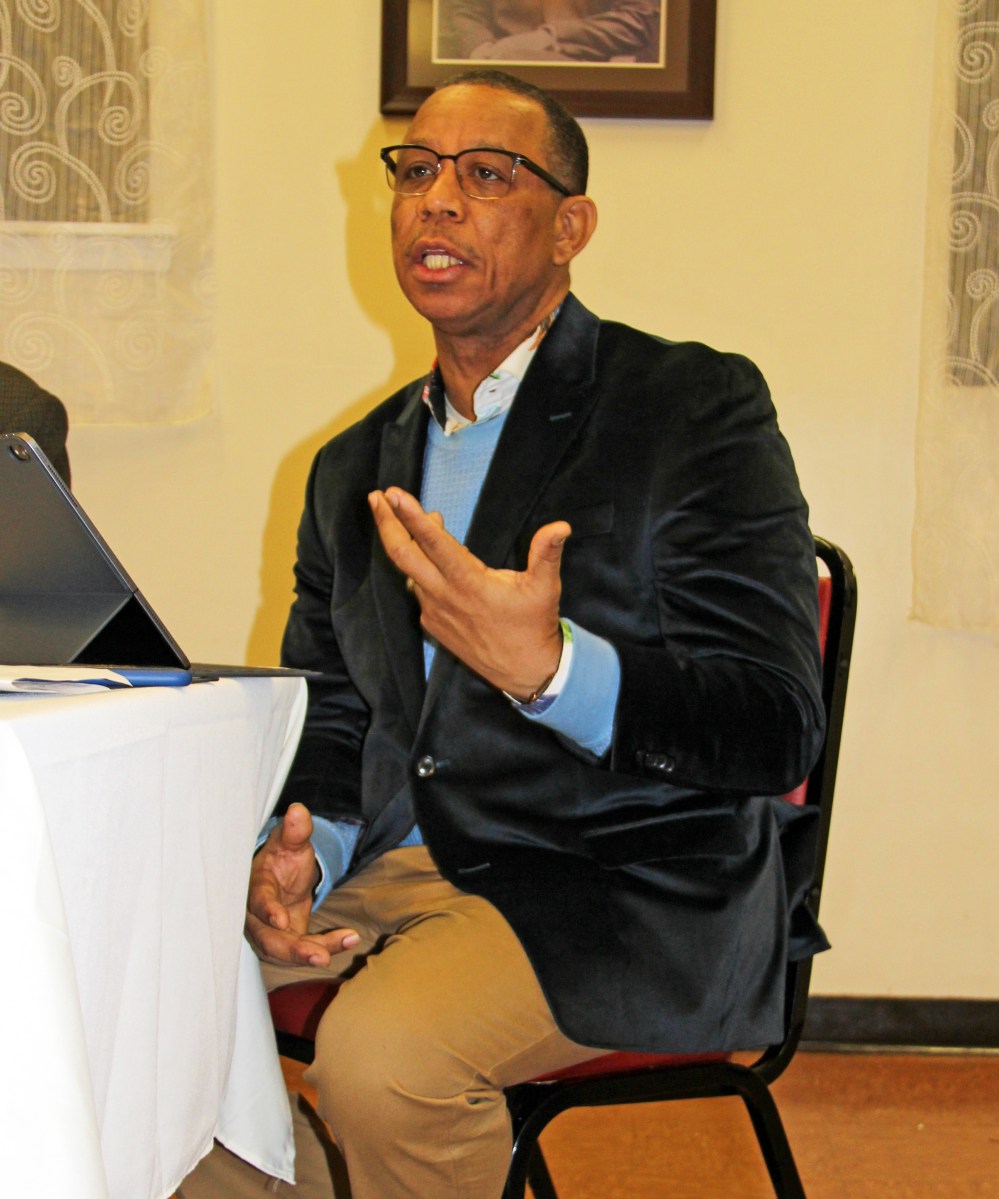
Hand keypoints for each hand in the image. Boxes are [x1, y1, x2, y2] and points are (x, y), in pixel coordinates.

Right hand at [245, 802, 359, 966]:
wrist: (284, 877)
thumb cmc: (283, 858)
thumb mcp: (291, 842)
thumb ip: (295, 831)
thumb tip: (298, 810)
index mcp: (255, 887)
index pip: (256, 900)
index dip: (267, 910)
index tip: (281, 920)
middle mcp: (256, 916)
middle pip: (268, 939)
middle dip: (293, 950)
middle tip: (320, 957)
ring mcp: (269, 933)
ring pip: (286, 951)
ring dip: (312, 954)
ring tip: (343, 945)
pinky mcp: (285, 943)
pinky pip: (304, 950)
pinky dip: (327, 947)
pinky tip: (350, 938)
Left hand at [368, 487, 569, 699]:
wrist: (524, 672)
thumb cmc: (533, 626)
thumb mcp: (545, 588)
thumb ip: (547, 553)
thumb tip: (561, 526)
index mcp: (468, 582)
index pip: (432, 542)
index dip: (411, 516)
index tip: (392, 494)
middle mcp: (444, 596)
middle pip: (402, 554)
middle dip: (386, 523)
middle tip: (375, 497)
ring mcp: (434, 612)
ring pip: (409, 571)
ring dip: (405, 542)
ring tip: (406, 516)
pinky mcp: (433, 625)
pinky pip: (417, 590)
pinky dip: (416, 568)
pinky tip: (425, 557)